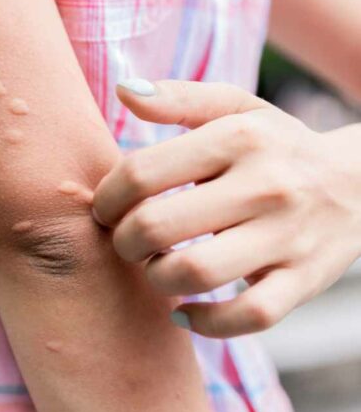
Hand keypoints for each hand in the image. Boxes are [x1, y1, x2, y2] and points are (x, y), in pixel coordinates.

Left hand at [92, 79, 360, 337]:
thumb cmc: (276, 145)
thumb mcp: (236, 108)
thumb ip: (178, 98)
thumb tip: (124, 89)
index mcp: (238, 138)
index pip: (141, 173)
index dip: (106, 198)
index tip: (105, 208)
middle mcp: (265, 185)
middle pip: (157, 227)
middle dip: (122, 242)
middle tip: (125, 241)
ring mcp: (288, 236)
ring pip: (196, 273)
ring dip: (155, 279)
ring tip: (155, 267)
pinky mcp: (305, 280)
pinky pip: (248, 316)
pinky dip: (205, 322)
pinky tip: (182, 310)